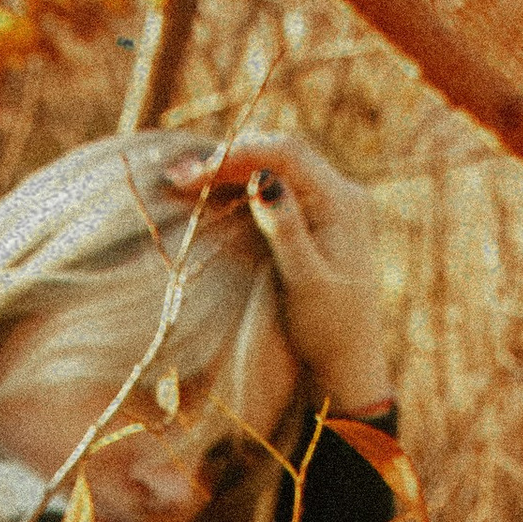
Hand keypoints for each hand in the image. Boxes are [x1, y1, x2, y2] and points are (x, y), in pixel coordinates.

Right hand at [162, 129, 391, 408]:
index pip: (287, 155)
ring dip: (230, 174)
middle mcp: (340, 194)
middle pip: (279, 155)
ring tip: (183, 183)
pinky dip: (240, 191)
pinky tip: (209, 197)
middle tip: (177, 177)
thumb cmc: (328, 332)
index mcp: (343, 202)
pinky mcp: (313, 220)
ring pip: (274, 170)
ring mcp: (328, 205)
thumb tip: (263, 179)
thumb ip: (286, 230)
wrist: (345, 365)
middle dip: (229, 161)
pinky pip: (274, 190)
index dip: (238, 156)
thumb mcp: (306, 284)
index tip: (194, 175)